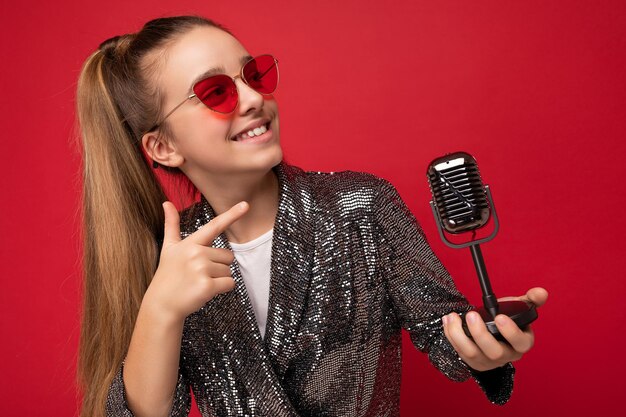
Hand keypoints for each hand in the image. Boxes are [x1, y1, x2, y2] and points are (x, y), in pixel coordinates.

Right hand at [143, 200, 248, 320]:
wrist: (162, 304)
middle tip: (199, 274)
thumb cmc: (168, 275)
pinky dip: (222, 289)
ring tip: (199, 282)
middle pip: (228, 256)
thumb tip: (167, 202)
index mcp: (190, 243)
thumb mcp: (169, 248)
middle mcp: (196, 253)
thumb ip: (171, 225)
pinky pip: (230, 283)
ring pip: (229, 271)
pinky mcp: (207, 286)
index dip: (231, 214)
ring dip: (219, 279)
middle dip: (218, 266)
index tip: (245, 204)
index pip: (214, 226)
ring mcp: (201, 269)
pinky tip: (205, 291)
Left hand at [442, 287, 547, 371]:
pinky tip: (448, 320)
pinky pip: (460, 351)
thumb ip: (530, 300)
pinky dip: (451, 335)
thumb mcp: (519, 309)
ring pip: (473, 353)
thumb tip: (540, 292)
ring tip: (453, 316)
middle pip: (494, 352)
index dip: (511, 332)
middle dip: (480, 334)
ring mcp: (488, 361)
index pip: (521, 343)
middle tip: (471, 315)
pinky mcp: (473, 361)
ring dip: (459, 334)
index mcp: (521, 343)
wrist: (494, 334)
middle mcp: (506, 355)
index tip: (499, 317)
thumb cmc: (508, 320)